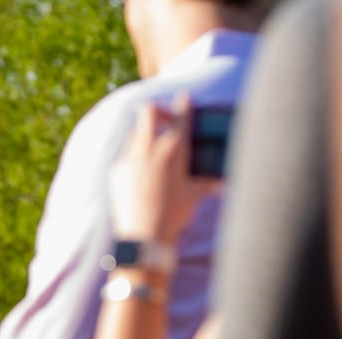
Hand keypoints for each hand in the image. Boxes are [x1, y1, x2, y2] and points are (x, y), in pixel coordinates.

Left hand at [110, 97, 219, 249]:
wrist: (144, 236)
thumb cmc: (174, 215)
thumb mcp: (195, 195)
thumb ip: (208, 183)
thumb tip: (224, 183)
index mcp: (174, 149)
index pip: (181, 117)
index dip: (184, 104)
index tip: (184, 99)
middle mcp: (150, 149)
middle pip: (148, 111)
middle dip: (158, 111)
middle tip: (165, 122)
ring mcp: (130, 158)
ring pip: (135, 133)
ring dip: (146, 135)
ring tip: (154, 150)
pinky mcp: (117, 171)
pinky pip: (125, 155)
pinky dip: (135, 157)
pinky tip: (142, 173)